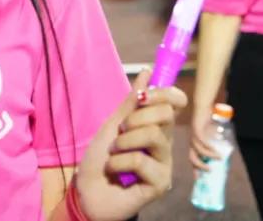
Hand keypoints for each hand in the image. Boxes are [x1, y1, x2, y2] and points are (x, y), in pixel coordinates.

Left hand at [73, 68, 186, 220]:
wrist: (87, 191)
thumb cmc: (100, 159)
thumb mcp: (113, 125)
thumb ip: (131, 102)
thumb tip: (147, 71)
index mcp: (156, 127)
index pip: (175, 103)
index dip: (164, 93)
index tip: (142, 97)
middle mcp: (165, 144)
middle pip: (166, 114)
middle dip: (136, 118)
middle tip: (120, 132)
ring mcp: (164, 165)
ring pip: (154, 135)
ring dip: (125, 141)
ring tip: (114, 152)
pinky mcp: (160, 183)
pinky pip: (141, 161)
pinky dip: (119, 162)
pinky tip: (114, 171)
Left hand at [189, 106, 220, 171]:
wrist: (202, 104)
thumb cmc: (207, 118)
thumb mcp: (211, 133)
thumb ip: (214, 141)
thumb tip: (223, 151)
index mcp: (194, 143)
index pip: (193, 158)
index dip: (196, 169)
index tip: (199, 179)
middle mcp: (191, 141)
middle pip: (192, 158)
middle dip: (200, 167)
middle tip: (210, 171)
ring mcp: (193, 135)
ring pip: (198, 150)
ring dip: (209, 156)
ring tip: (220, 158)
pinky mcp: (196, 129)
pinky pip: (202, 141)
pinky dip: (209, 147)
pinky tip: (216, 150)